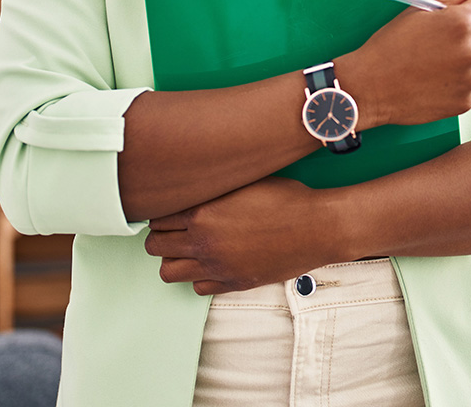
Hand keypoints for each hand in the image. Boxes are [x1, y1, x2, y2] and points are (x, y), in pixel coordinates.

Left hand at [144, 177, 336, 294]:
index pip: (157, 219)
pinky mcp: (233, 283)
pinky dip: (199, 276)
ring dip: (174, 258)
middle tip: (175, 229)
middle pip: (156, 246)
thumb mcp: (244, 182)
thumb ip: (214, 189)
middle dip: (161, 236)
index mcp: (203, 213)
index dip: (161, 214)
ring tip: (188, 247)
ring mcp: (217, 267)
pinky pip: (197, 288)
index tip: (169, 211)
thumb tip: (194, 187)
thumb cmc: (285, 199)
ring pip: (169, 272)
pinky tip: (212, 262)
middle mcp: (204, 242)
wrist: (315, 227)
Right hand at [336, 0, 470, 128]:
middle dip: (469, 28)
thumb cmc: (390, 45)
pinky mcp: (468, 100)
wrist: (370, 88)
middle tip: (436, 36)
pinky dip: (459, 76)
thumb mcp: (422, 8)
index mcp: (461, 23)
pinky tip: (434, 76)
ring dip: (464, 53)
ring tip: (431, 59)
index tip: (470, 6)